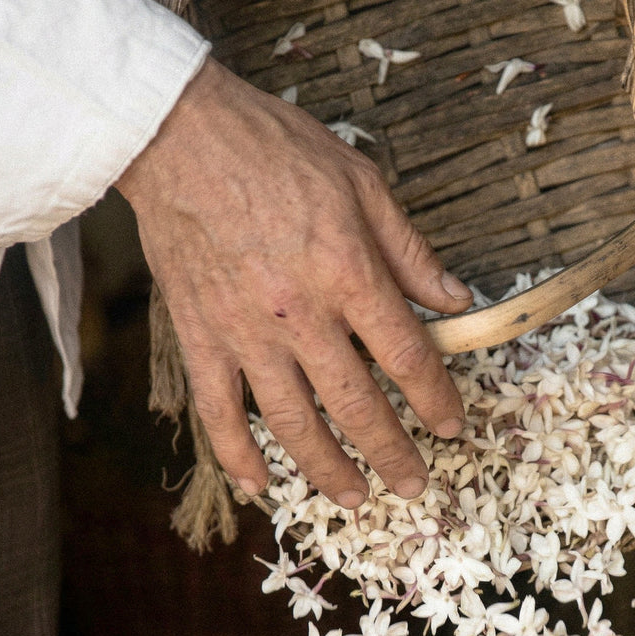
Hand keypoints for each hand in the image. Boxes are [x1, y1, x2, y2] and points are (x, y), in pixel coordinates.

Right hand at [116, 58, 471, 506]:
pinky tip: (259, 485)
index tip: (453, 426)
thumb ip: (409, 250)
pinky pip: (218, 413)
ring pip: (293, 423)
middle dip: (392, 453)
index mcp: (347, 273)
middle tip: (415, 485)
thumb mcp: (362, 183)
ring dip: (328, 469)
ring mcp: (245, 334)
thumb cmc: (274, 149)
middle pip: (356, 405)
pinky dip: (238, 455)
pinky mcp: (200, 338)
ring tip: (355, 498)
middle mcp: (299, 315)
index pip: (405, 356)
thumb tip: (454, 299)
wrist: (179, 137)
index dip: (436, 399)